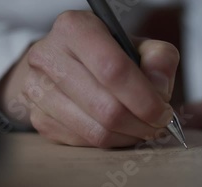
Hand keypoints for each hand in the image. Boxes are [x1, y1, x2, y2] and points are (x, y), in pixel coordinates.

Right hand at [0, 11, 179, 147]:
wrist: (60, 63)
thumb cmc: (104, 55)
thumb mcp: (136, 45)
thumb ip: (159, 59)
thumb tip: (160, 90)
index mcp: (75, 29)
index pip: (114, 70)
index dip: (145, 99)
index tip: (163, 112)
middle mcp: (48, 56)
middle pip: (106, 107)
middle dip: (140, 124)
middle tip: (157, 126)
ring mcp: (38, 90)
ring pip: (95, 131)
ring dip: (127, 137)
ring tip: (141, 129)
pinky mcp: (38, 117)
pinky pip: (83, 142)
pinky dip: (109, 142)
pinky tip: (119, 131)